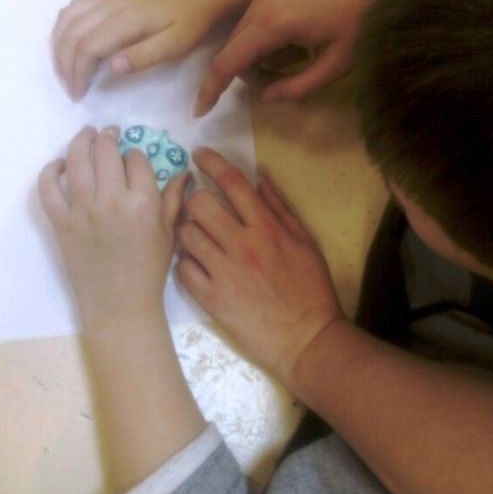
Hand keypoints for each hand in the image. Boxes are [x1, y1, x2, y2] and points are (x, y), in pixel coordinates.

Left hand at [38, 126, 187, 332]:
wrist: (119, 304)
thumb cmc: (149, 270)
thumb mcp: (168, 232)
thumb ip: (174, 199)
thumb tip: (185, 171)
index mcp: (143, 202)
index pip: (136, 159)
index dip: (135, 152)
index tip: (133, 156)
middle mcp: (112, 200)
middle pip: (106, 151)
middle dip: (108, 136)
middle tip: (109, 133)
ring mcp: (83, 210)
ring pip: (76, 161)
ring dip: (81, 141)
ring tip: (86, 134)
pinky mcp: (61, 223)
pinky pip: (48, 189)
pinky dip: (50, 171)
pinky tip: (59, 164)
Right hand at [53, 0, 227, 98]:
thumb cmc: (190, 23)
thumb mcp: (175, 46)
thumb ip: (143, 56)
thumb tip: (111, 67)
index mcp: (125, 20)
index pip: (87, 47)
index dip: (78, 73)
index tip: (78, 95)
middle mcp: (109, 5)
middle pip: (71, 33)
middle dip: (64, 64)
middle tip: (70, 88)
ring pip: (67, 18)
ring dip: (59, 45)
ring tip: (64, 69)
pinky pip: (75, 6)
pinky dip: (64, 25)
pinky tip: (68, 41)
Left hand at [176, 147, 344, 386]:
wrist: (306, 339)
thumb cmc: (310, 288)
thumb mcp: (304, 242)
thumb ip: (279, 207)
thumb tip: (258, 177)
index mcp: (267, 228)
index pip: (232, 183)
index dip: (211, 162)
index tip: (198, 154)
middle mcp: (242, 244)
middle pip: (198, 204)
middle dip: (194, 200)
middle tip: (199, 209)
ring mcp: (223, 272)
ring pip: (185, 234)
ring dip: (187, 231)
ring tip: (197, 237)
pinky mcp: (211, 298)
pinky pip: (182, 269)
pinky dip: (185, 262)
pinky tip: (196, 264)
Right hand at [194, 0, 378, 115]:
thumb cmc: (361, 19)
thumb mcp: (336, 64)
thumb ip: (298, 87)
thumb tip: (267, 96)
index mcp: (273, 24)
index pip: (228, 62)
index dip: (211, 89)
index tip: (200, 111)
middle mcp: (260, 3)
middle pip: (232, 49)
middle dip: (247, 75)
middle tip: (279, 86)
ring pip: (242, 35)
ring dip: (255, 57)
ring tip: (294, 62)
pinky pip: (253, 20)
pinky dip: (262, 39)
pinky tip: (293, 43)